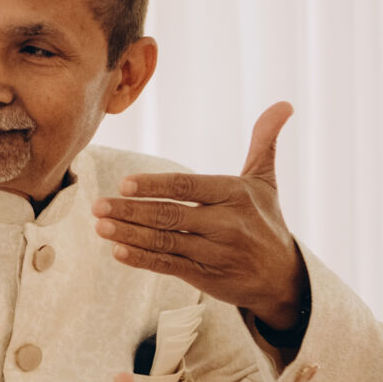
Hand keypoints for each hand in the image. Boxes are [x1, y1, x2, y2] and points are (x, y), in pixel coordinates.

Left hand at [90, 101, 309, 329]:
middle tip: (98, 206)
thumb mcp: (265, 182)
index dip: (155, 185)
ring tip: (100, 227)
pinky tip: (118, 252)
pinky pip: (169, 266)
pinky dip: (142, 260)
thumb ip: (264, 142)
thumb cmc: (266, 221)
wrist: (284, 278)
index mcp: (235, 195)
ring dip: (129, 235)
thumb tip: (284, 103)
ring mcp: (215, 253)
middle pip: (170, 215)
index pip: (188, 187)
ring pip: (165, 242)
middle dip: (131, 211)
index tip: (124, 183)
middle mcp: (226, 224)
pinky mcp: (207, 278)